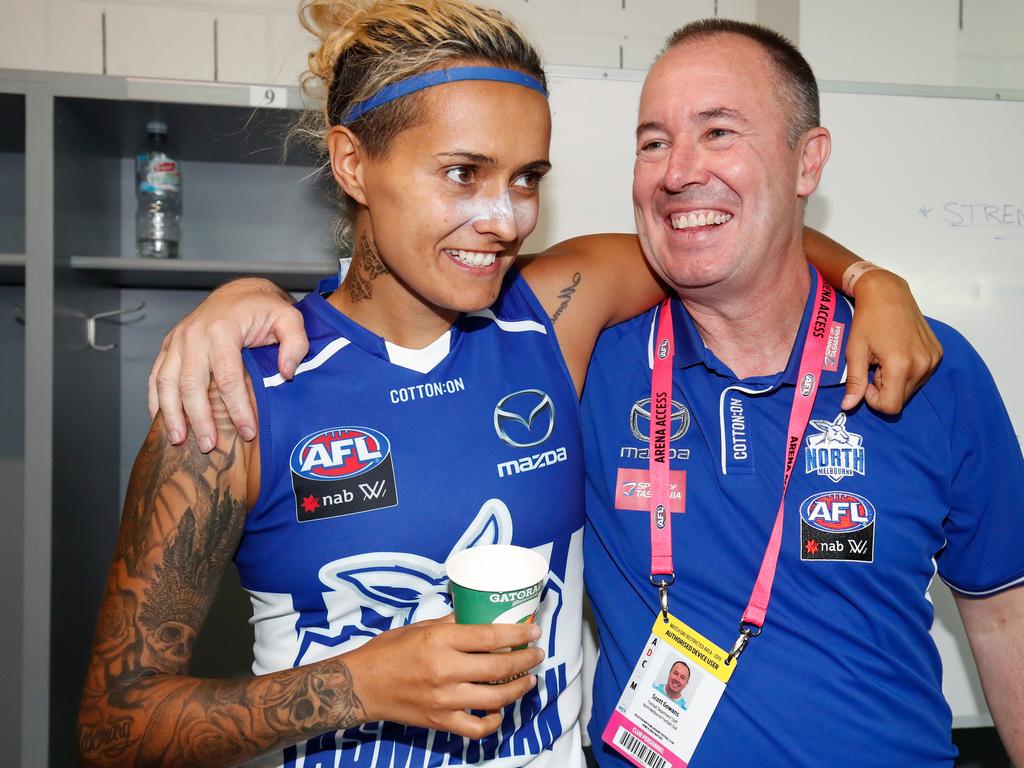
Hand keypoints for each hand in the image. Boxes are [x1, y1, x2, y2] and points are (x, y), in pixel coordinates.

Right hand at [147, 278, 308, 451]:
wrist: (240, 292)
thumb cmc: (264, 308)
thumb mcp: (290, 319)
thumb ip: (295, 344)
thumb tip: (286, 373)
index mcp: (222, 330)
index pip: (228, 379)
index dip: (238, 409)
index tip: (248, 432)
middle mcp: (193, 335)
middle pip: (192, 386)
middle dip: (200, 419)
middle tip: (209, 445)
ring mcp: (177, 340)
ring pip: (166, 382)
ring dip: (171, 414)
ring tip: (179, 440)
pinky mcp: (169, 346)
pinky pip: (155, 375)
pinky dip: (155, 400)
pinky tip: (160, 421)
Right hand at [349, 615, 543, 738]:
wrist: (361, 685)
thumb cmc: (389, 651)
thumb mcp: (420, 627)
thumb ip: (451, 623)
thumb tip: (480, 616)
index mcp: (440, 641)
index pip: (489, 636)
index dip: (518, 633)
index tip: (535, 631)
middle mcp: (445, 670)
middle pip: (499, 666)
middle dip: (525, 660)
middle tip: (536, 654)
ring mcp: (444, 699)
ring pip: (495, 698)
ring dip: (518, 688)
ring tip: (528, 679)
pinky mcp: (440, 721)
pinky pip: (477, 728)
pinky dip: (494, 722)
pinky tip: (500, 711)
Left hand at [842, 269, 942, 413]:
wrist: (888, 293)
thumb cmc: (867, 320)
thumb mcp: (855, 351)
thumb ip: (855, 382)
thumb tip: (848, 407)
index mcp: (901, 366)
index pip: (891, 407)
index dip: (874, 400)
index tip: (867, 381)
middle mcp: (922, 365)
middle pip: (902, 399)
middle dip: (885, 389)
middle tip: (875, 366)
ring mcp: (933, 359)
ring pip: (911, 388)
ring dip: (896, 380)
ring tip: (885, 358)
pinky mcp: (938, 353)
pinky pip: (921, 375)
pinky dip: (907, 371)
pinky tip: (897, 352)